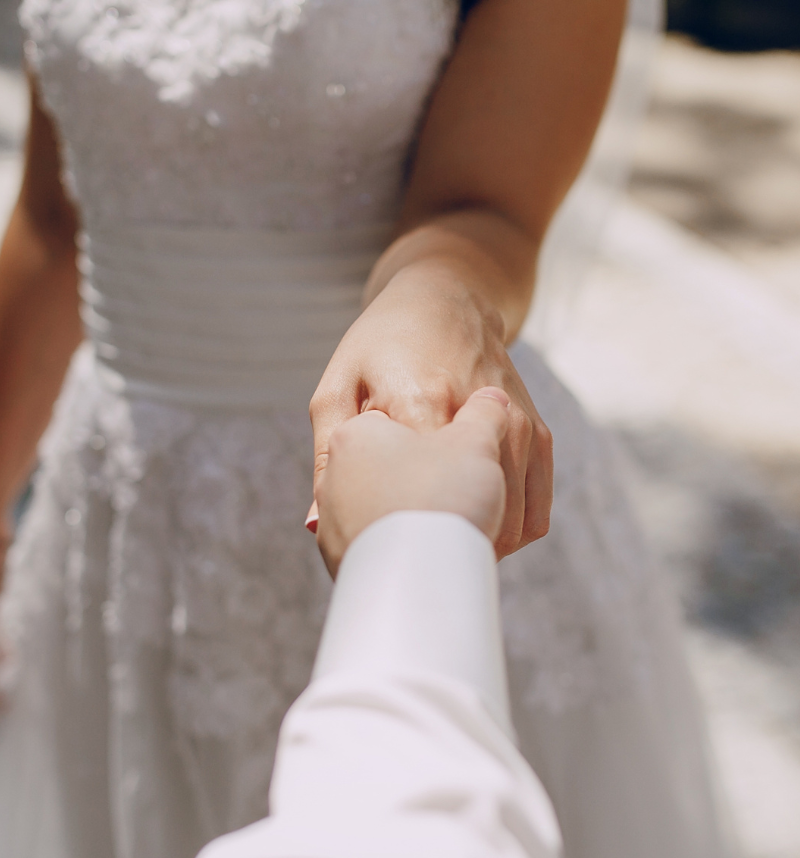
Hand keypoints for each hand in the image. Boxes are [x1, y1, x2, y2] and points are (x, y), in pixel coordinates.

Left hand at [310, 265, 552, 558]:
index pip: (421, 498)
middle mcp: (476, 414)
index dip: (404, 539)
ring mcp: (516, 422)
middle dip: (442, 550)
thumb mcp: (338, 388)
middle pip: (472, 517)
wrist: (447, 298)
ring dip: (480, 546)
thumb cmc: (379, 346)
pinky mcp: (538, 430)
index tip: (386, 553)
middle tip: (413, 558)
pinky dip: (510, 531)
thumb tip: (315, 523)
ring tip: (443, 545)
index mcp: (417, 403)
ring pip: (513, 521)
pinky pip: (537, 509)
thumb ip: (327, 456)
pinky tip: (475, 528)